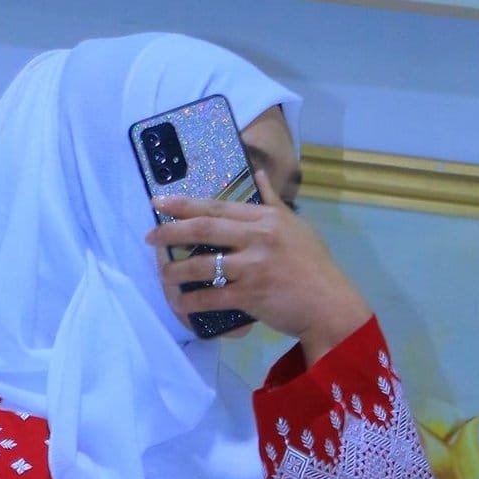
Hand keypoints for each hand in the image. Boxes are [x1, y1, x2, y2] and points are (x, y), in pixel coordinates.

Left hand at [145, 170, 370, 364]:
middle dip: (171, 231)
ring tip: (163, 273)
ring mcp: (253, 267)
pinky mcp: (250, 295)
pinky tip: (180, 303)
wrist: (328, 303)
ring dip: (176, 270)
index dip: (185, 203)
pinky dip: (193, 302)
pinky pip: (212, 298)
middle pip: (204, 228)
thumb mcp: (296, 225)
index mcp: (266, 218)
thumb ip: (272, 201)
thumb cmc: (313, 265)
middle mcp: (257, 237)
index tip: (161, 202)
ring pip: (203, 265)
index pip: (218, 205)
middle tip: (150, 236)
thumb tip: (259, 174)